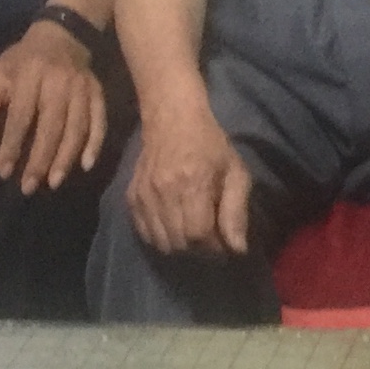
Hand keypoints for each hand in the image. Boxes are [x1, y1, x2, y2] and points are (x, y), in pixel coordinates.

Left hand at [0, 19, 109, 193]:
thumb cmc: (20, 63)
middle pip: (52, 126)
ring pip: (77, 128)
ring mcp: (82, 88)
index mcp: (29, 75)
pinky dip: (95, 145)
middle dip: (40, 160)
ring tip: (54, 183)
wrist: (60, 37)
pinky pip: (99, 122)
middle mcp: (59, 82)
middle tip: (28, 187)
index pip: (21, 116)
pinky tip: (86, 166)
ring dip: (65, 158)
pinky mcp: (98, 94)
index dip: (11, 145)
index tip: (3, 171)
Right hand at [126, 79, 253, 256]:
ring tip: (192, 232)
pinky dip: (160, 237)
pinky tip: (173, 226)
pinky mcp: (131, 197)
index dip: (213, 246)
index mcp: (193, 184)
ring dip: (180, 246)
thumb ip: (236, 211)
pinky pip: (144, 233)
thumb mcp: (235, 171)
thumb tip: (237, 249)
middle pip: (179, 243)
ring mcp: (144, 195)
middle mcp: (164, 192)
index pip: (198, 235)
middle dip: (199, 248)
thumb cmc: (210, 144)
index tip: (223, 241)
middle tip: (210, 237)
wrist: (171, 119)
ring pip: (161, 242)